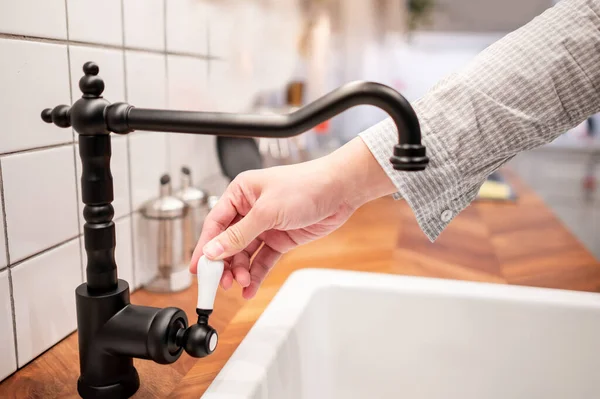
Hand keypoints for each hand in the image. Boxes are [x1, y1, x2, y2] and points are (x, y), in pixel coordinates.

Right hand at [189, 137, 396, 298]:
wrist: (340, 190)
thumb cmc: (305, 185)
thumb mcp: (267, 211)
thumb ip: (239, 234)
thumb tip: (214, 250)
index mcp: (240, 193)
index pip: (215, 224)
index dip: (205, 247)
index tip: (197, 269)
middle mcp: (250, 209)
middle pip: (228, 243)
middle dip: (224, 264)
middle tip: (222, 283)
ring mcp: (265, 225)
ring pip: (244, 254)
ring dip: (241, 271)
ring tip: (242, 284)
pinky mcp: (280, 239)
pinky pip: (263, 260)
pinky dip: (257, 274)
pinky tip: (251, 288)